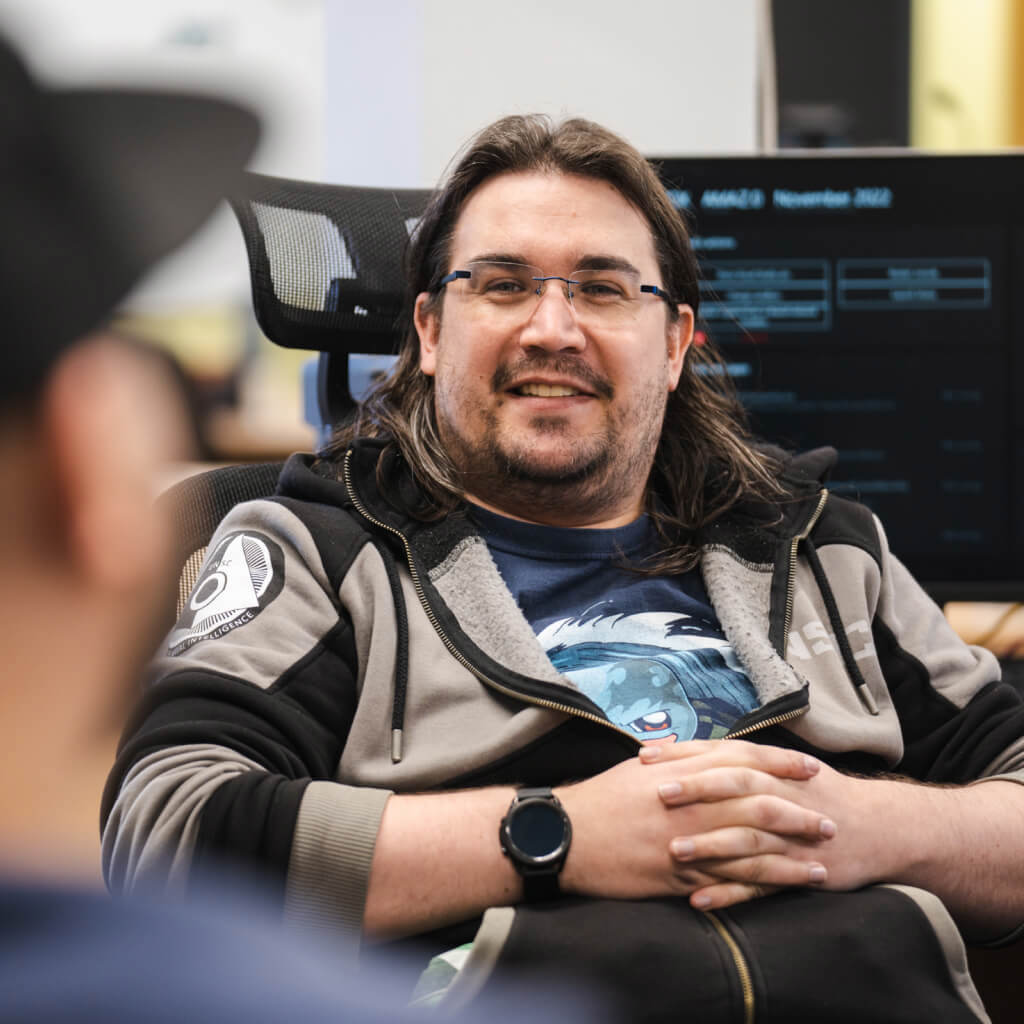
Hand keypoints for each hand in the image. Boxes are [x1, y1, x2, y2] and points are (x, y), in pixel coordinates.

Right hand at [556, 740, 834, 903]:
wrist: (567, 835)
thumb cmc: (602, 798)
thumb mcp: (639, 768)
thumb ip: (678, 759)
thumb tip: (706, 753)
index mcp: (683, 770)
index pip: (743, 760)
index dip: (781, 763)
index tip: (811, 768)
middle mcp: (692, 804)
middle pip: (759, 803)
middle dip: (799, 811)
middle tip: (830, 819)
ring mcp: (689, 841)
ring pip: (753, 846)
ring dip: (792, 853)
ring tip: (822, 860)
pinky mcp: (682, 876)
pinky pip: (732, 881)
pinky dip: (764, 884)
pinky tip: (787, 887)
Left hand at [643, 740, 881, 910]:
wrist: (881, 827)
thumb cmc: (819, 794)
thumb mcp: (783, 768)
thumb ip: (738, 761)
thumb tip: (685, 751)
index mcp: (772, 768)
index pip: (723, 753)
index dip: (684, 753)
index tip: (645, 756)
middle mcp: (781, 795)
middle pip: (735, 787)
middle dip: (696, 789)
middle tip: (656, 794)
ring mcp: (790, 835)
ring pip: (746, 837)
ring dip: (709, 845)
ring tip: (672, 852)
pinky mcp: (798, 871)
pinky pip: (760, 884)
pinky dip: (730, 893)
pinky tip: (699, 900)